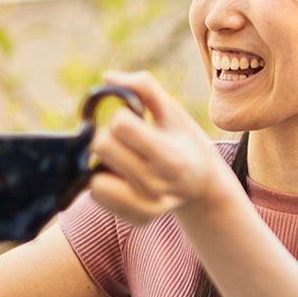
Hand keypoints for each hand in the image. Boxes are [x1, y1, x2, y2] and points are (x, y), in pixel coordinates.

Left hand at [88, 71, 238, 224]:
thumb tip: (106, 78)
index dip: (122, 115)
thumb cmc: (182, 138)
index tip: (136, 121)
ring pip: (94, 177)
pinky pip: (97, 196)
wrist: (203, 183)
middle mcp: (158, 186)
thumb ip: (144, 87)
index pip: (119, 124)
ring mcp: (147, 206)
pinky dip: (104, 182)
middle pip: (101, 146)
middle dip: (109, 136)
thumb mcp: (173, 110)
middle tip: (127, 141)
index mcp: (170, 156)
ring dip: (104, 163)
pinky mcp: (137, 218)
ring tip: (125, 160)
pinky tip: (122, 178)